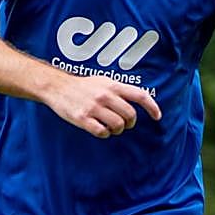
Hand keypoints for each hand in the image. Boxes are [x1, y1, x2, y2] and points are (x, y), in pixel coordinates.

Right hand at [46, 75, 160, 137]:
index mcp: (112, 85)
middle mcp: (105, 95)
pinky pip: (102, 132)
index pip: (140, 95)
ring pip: (118, 126)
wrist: (57, 87)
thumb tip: (138, 101)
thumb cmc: (82, 86)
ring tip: (110, 127)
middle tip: (124, 124)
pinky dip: (104, 134)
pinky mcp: (83, 118)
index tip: (157, 117)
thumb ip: (119, 90)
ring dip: (117, 130)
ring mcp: (94, 107)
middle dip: (130, 123)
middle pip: (130, 116)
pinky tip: (99, 129)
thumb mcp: (103, 81)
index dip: (152, 107)